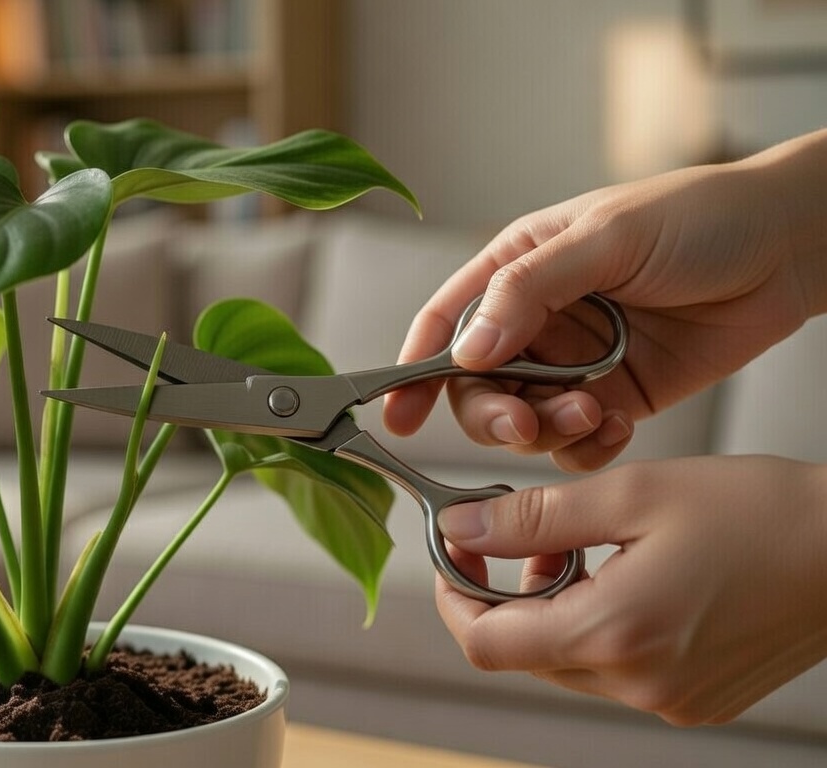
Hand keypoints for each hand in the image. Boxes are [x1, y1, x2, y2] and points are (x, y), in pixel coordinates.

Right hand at [383, 129, 826, 471]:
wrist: (790, 247)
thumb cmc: (700, 218)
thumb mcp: (607, 238)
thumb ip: (531, 291)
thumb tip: (466, 350)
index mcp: (517, 268)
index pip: (445, 323)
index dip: (413, 370)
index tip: (399, 414)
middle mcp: (537, 320)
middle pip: (476, 386)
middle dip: (491, 413)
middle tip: (523, 422)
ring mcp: (575, 364)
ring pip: (524, 421)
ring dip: (546, 429)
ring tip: (593, 411)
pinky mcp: (617, 397)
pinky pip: (576, 443)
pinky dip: (587, 446)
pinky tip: (617, 423)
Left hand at [435, 455, 826, 724]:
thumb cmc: (762, 512)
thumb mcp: (632, 495)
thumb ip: (534, 517)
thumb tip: (459, 528)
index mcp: (615, 635)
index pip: (485, 643)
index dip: (452, 596)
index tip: (454, 550)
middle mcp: (639, 685)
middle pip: (523, 653)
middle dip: (505, 592)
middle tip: (523, 530)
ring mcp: (670, 700)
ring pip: (567, 661)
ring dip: (553, 607)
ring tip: (584, 545)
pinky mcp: (696, 700)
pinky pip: (615, 670)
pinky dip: (599, 625)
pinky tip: (626, 575)